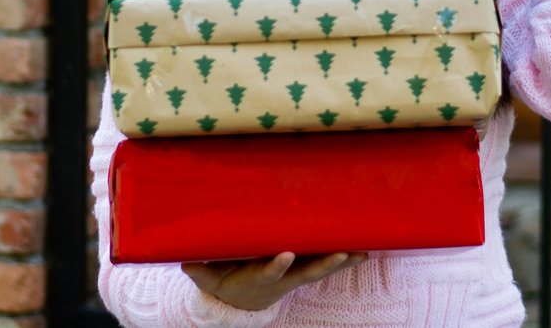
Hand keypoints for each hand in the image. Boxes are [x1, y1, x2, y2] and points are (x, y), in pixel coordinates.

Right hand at [181, 251, 365, 310]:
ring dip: (342, 261)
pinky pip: (327, 264)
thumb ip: (200, 270)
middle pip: (307, 271)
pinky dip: (346, 258)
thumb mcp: (210, 278)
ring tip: (362, 252)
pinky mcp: (304, 268)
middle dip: (324, 264)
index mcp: (260, 277)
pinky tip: (366, 250)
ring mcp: (297, 274)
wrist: (243, 300)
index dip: (277, 264)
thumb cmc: (226, 282)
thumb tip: (185, 259)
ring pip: (322, 268)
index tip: (284, 254)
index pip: (270, 270)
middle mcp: (284, 277)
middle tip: (340, 255)